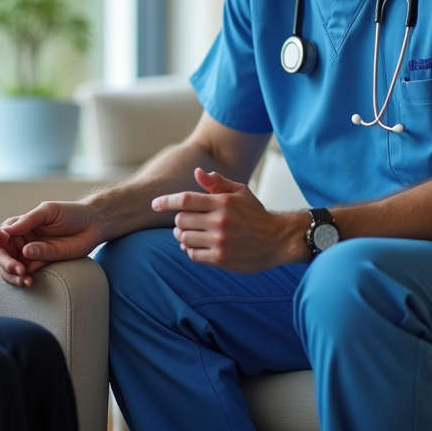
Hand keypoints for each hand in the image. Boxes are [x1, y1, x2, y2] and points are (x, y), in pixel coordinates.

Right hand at [0, 201, 104, 287]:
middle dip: (4, 260)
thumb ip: (29, 220)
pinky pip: (23, 276)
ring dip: (11, 274)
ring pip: (7, 268)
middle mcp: (19, 240)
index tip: (0, 239)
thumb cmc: (69, 213)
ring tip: (23, 276)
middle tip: (16, 266)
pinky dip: (22, 280)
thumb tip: (8, 234)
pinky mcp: (39, 266)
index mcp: (18, 225)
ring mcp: (28, 255)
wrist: (92, 225)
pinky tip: (29, 280)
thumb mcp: (48, 211)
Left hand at [151, 168, 304, 272]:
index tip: (154, 204)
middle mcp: (219, 221)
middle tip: (184, 222)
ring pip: (184, 238)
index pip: (185, 200)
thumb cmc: (255, 213)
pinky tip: (196, 246)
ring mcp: (220, 241)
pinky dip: (190, 250)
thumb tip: (197, 172)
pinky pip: (193, 254)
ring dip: (182, 236)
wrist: (277, 239)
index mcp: (222, 202)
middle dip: (179, 221)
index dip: (166, 202)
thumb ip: (217, 183)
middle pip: (181, 220)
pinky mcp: (221, 258)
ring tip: (189, 233)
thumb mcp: (240, 192)